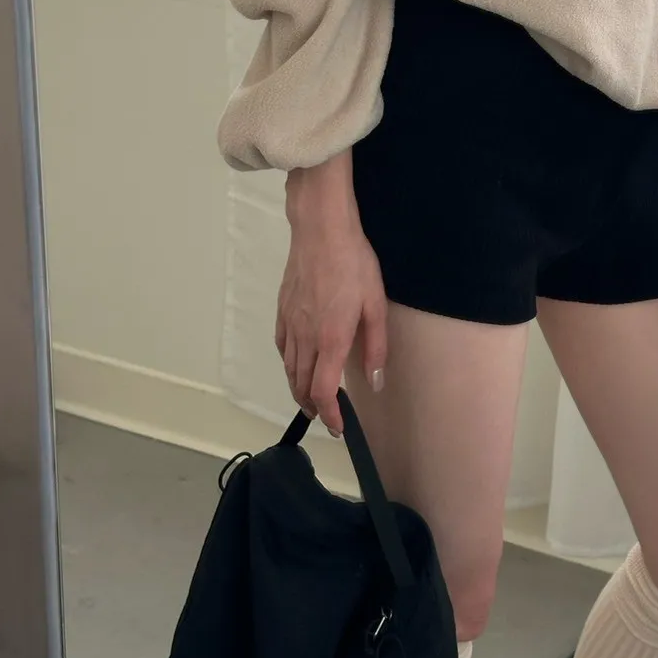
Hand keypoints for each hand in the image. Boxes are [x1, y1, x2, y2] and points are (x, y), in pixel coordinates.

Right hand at [278, 155, 387, 435]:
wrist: (321, 230)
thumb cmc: (354, 264)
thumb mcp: (375, 304)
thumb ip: (375, 346)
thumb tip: (375, 382)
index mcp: (330, 339)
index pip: (322, 391)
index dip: (330, 415)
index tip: (338, 427)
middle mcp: (305, 337)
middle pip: (300, 385)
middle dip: (313, 406)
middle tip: (327, 415)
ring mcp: (290, 323)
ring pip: (289, 368)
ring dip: (299, 389)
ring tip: (312, 397)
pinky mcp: (282, 310)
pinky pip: (282, 347)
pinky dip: (289, 364)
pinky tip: (297, 363)